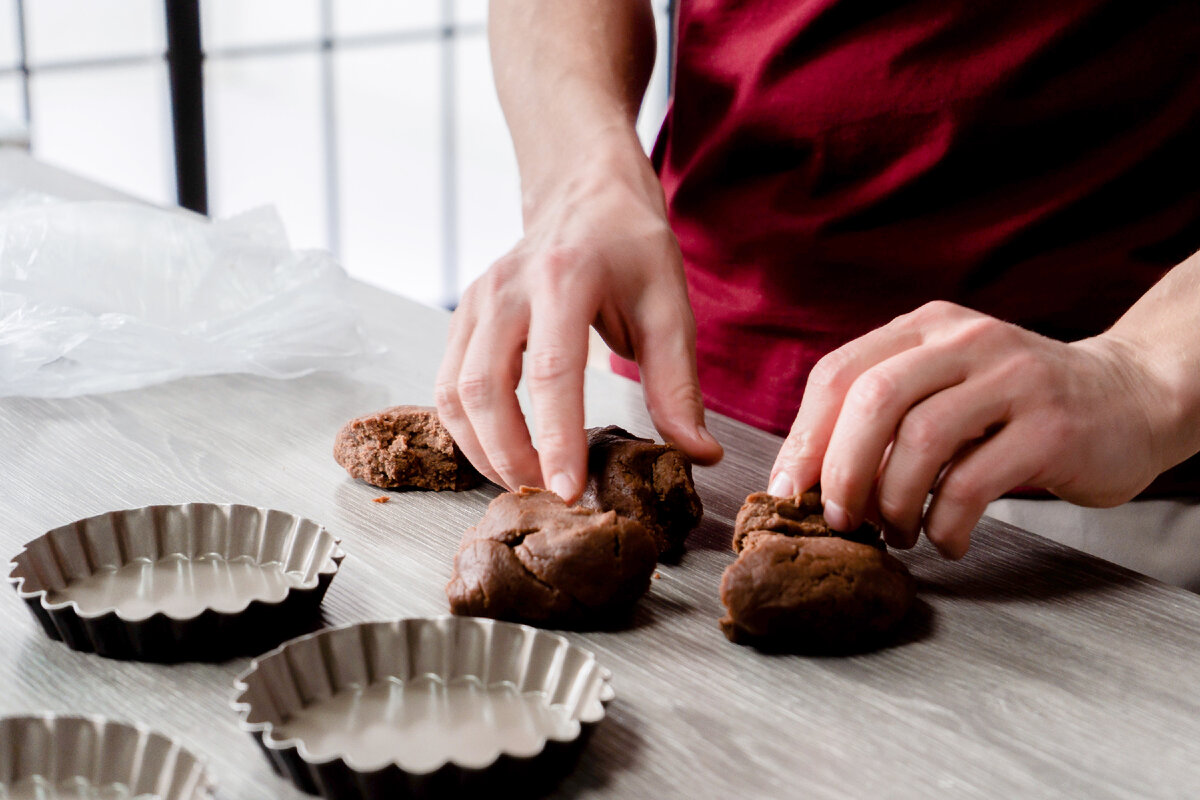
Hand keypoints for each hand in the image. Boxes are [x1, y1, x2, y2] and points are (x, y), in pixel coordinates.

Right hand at [435, 141, 722, 499]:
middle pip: (484, 388)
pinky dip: (467, 430)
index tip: (569, 492)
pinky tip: (501, 453)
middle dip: (510, 456)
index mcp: (565, 277)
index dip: (557, 439)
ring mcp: (475, 301)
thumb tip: (698, 454)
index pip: (551, 371)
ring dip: (482, 450)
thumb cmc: (630, 246)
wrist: (583, 191)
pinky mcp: (462, 317)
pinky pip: (447, 384)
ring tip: (525, 484)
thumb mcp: (669, 305)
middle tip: (549, 498)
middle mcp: (507, 287)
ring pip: (453, 392)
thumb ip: (678, 384)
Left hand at [768, 300, 1175, 558]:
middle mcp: (966, 340)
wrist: (1129, 398)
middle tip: (837, 519)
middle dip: (839, 471)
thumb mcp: (945, 383)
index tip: (789, 490)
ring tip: (898, 533)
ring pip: (920, 441)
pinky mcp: (1052, 427)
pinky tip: (947, 541)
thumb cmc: (1013, 407)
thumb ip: (884, 413)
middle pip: (872, 399)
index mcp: (925, 326)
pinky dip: (946, 525)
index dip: (804, 437)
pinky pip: (973, 483)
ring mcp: (1013, 379)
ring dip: (893, 503)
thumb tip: (805, 476)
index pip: (838, 372)